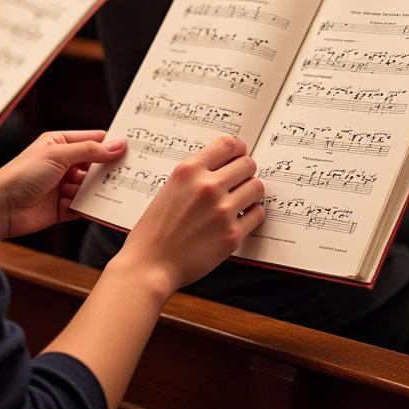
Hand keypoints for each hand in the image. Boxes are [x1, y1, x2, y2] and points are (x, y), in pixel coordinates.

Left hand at [0, 130, 125, 241]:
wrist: (2, 207)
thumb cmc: (23, 174)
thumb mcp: (59, 155)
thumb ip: (90, 151)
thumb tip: (118, 145)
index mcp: (60, 144)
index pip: (92, 140)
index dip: (111, 143)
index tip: (132, 148)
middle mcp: (63, 164)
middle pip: (94, 165)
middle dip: (106, 170)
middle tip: (126, 173)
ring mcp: (62, 187)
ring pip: (89, 187)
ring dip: (91, 190)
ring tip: (94, 191)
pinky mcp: (62, 208)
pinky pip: (82, 207)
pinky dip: (84, 207)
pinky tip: (82, 206)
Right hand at [112, 135, 265, 294]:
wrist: (150, 264)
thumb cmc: (156, 228)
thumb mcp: (170, 188)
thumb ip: (196, 174)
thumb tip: (224, 164)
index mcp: (189, 171)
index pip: (228, 145)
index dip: (238, 148)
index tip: (240, 154)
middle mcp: (208, 187)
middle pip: (247, 164)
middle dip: (246, 171)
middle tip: (241, 180)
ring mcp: (222, 211)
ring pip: (257, 187)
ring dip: (251, 192)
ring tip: (241, 200)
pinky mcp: (232, 235)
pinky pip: (258, 214)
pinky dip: (253, 215)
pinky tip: (241, 218)